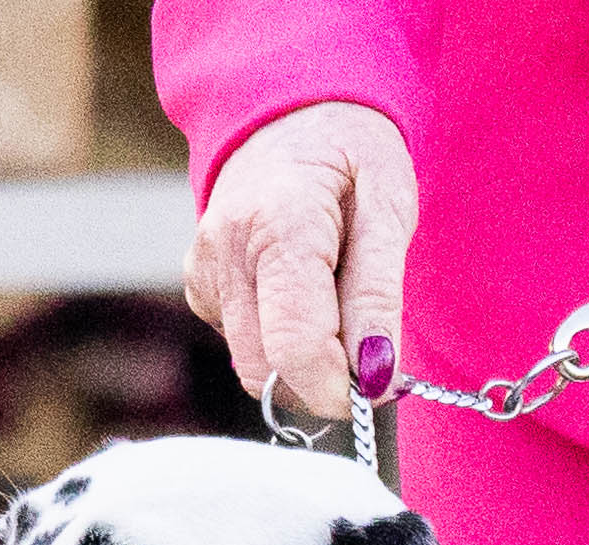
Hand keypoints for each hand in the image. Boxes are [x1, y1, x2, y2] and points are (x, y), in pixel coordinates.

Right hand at [185, 102, 420, 422]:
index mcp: (278, 227)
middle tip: (365, 351)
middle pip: (267, 370)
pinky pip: (242, 343)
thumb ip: (379, 298)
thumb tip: (376, 375)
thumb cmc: (351, 154)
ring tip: (335, 306)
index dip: (342, 388)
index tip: (380, 383)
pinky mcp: (199, 284)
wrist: (292, 112)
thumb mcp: (389, 210)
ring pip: (253, 365)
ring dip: (302, 362)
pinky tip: (301, 294)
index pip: (296, 349)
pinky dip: (278, 339)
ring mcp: (204, 268)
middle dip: (322, 382)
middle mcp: (227, 250)